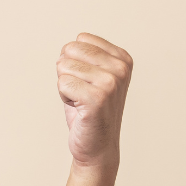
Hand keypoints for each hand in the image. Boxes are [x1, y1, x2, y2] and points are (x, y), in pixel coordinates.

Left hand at [57, 33, 132, 168]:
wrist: (97, 147)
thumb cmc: (90, 110)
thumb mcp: (93, 75)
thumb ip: (85, 56)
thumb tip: (66, 48)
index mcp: (123, 58)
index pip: (81, 39)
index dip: (76, 61)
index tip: (88, 81)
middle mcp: (120, 68)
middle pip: (70, 50)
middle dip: (68, 72)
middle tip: (82, 92)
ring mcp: (111, 82)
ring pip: (63, 67)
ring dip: (66, 87)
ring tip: (82, 102)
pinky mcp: (97, 97)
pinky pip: (62, 83)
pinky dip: (64, 98)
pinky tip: (79, 109)